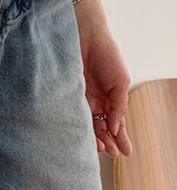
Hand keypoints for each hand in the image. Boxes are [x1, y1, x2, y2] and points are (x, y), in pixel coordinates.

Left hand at [74, 1, 132, 157]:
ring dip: (92, 137)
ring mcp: (79, 100)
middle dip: (106, 142)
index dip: (120, 138)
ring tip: (97, 147)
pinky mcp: (65, 96)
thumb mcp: (120, 81)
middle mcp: (94, 103)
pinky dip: (75, 126)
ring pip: (85, 125)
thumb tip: (116, 128)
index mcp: (110, 100)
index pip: (116, 124)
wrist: (85, 36)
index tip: (125, 153)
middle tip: (109, 152)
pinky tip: (79, 135)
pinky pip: (70, 114)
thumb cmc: (107, 55)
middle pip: (100, 128)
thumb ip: (118, 105)